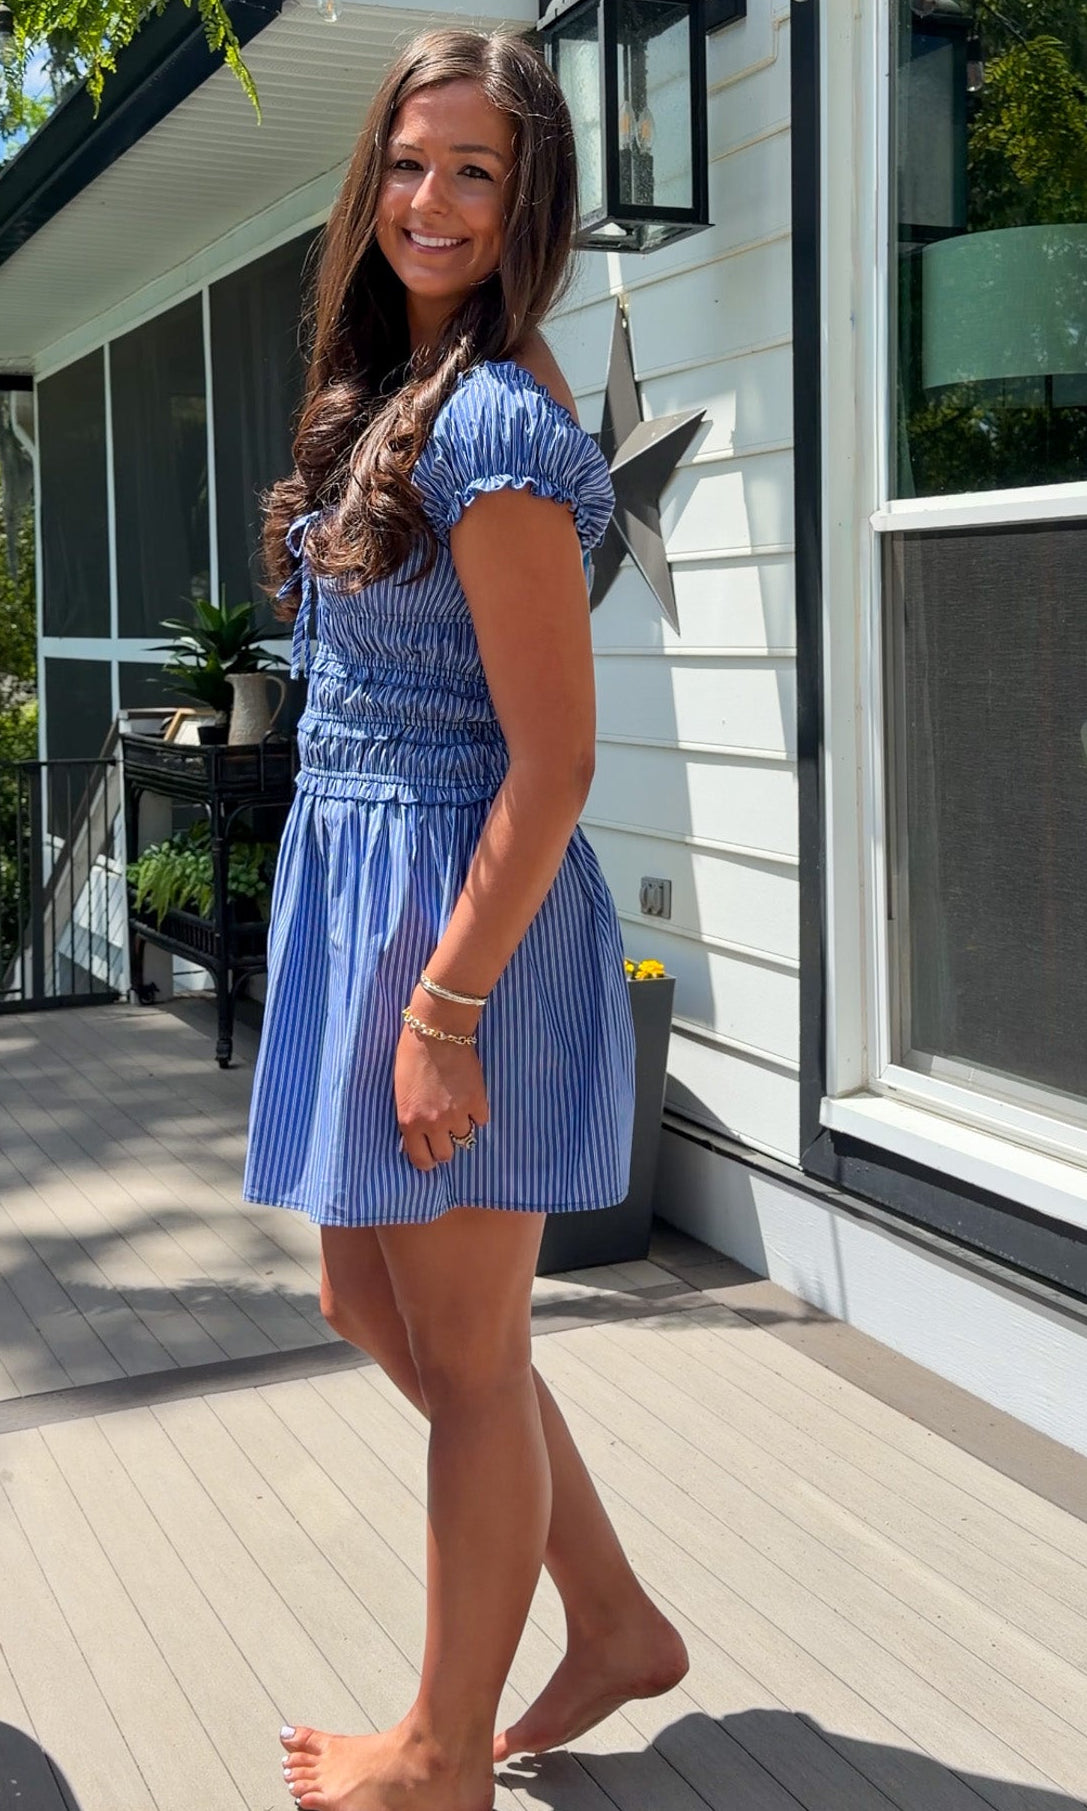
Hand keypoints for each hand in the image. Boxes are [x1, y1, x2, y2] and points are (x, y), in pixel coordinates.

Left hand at [395, 996, 489, 1169]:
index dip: (426, 1160)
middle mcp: (434, 1123)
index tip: (429, 1155)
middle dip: (444, 1145)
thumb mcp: (400, 1092)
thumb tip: (416, 1136)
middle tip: (444, 1133)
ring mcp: (458, 1113)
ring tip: (456, 1107)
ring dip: (461, 1125)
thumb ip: (410, 1117)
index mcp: (410, 1122)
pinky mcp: (477, 1100)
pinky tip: (469, 1098)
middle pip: (446, 1154)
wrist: (437, 1031)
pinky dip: (477, 1112)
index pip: (421, 1160)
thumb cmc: (411, 1056)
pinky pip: (481, 1119)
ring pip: (465, 1136)